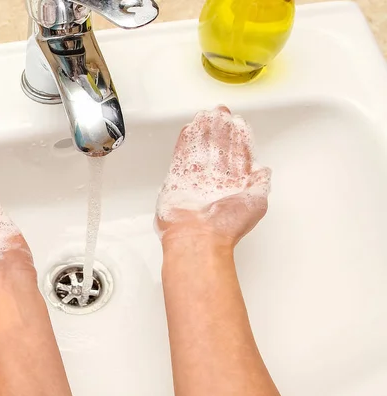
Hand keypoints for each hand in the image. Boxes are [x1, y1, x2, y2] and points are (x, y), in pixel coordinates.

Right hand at [156, 106, 270, 250]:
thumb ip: (261, 183)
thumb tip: (264, 170)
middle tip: (220, 112)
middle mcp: (215, 182)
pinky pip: (181, 156)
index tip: (238, 122)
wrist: (198, 238)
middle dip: (220, 129)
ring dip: (204, 131)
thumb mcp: (257, 203)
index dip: (239, 138)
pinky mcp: (177, 181)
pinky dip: (185, 141)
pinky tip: (190, 128)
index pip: (238, 155)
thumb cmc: (226, 226)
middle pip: (219, 148)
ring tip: (206, 114)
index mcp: (234, 186)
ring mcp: (195, 180)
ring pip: (201, 148)